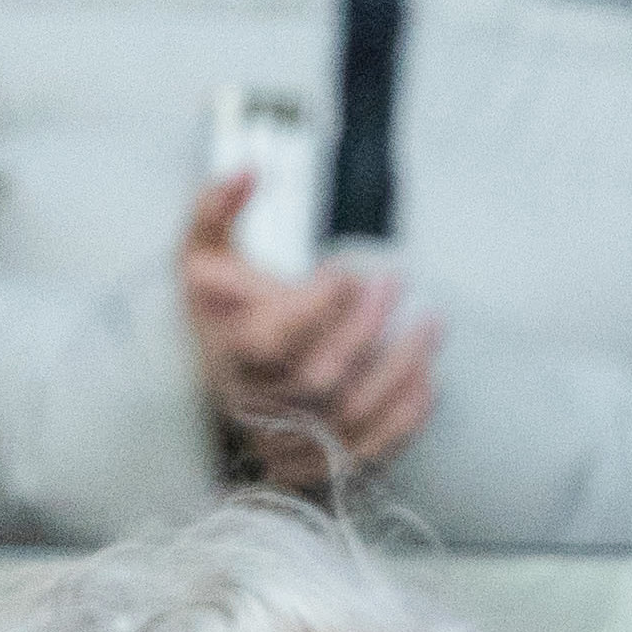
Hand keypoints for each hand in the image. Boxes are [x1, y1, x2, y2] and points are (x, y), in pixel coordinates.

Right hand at [178, 180, 442, 488]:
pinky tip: (428, 376)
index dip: (314, 308)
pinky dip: (406, 416)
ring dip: (400, 368)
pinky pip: (374, 448)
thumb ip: (213, 210)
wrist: (228, 387)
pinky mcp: (325, 461)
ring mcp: (293, 440)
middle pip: (318, 376)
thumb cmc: (221, 313)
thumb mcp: (201, 257)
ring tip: (431, 324)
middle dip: (364, 326)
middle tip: (397, 281)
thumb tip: (247, 170)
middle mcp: (257, 404)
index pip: (271, 340)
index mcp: (227, 356)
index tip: (346, 271)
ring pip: (354, 414)